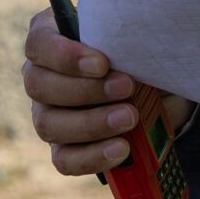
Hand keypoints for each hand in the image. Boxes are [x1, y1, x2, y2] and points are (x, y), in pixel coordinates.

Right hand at [20, 10, 194, 176]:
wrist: (160, 89)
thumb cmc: (139, 52)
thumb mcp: (135, 40)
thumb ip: (125, 40)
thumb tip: (133, 52)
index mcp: (52, 39)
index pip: (39, 44)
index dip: (65, 56)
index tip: (102, 64)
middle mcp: (41, 77)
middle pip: (39, 85)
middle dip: (86, 90)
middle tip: (127, 87)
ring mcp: (48, 115)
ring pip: (49, 124)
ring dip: (91, 123)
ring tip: (129, 118)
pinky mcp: (63, 148)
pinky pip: (65, 159)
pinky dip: (93, 156)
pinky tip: (121, 149)